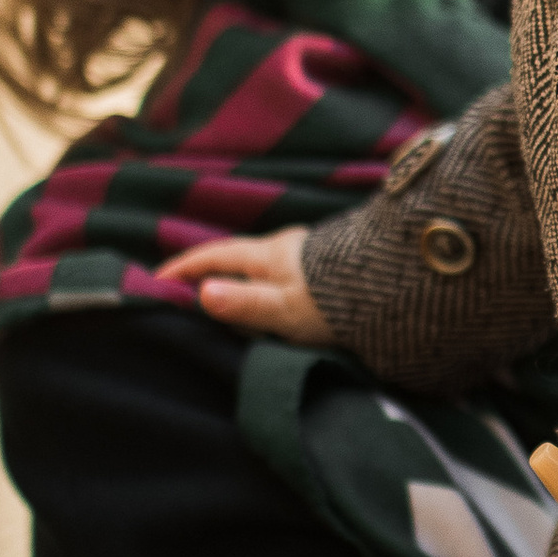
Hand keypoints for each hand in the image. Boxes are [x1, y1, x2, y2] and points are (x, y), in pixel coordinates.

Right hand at [158, 226, 330, 343]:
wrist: (399, 287)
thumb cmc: (338, 300)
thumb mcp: (285, 308)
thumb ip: (244, 302)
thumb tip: (203, 293)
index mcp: (268, 254)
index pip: (214, 255)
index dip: (184, 267)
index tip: (157, 280)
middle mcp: (287, 248)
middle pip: (237, 258)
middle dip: (211, 272)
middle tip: (187, 293)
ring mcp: (309, 256)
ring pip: (262, 267)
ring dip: (241, 281)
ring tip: (226, 303)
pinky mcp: (329, 269)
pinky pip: (284, 277)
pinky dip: (265, 288)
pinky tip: (271, 303)